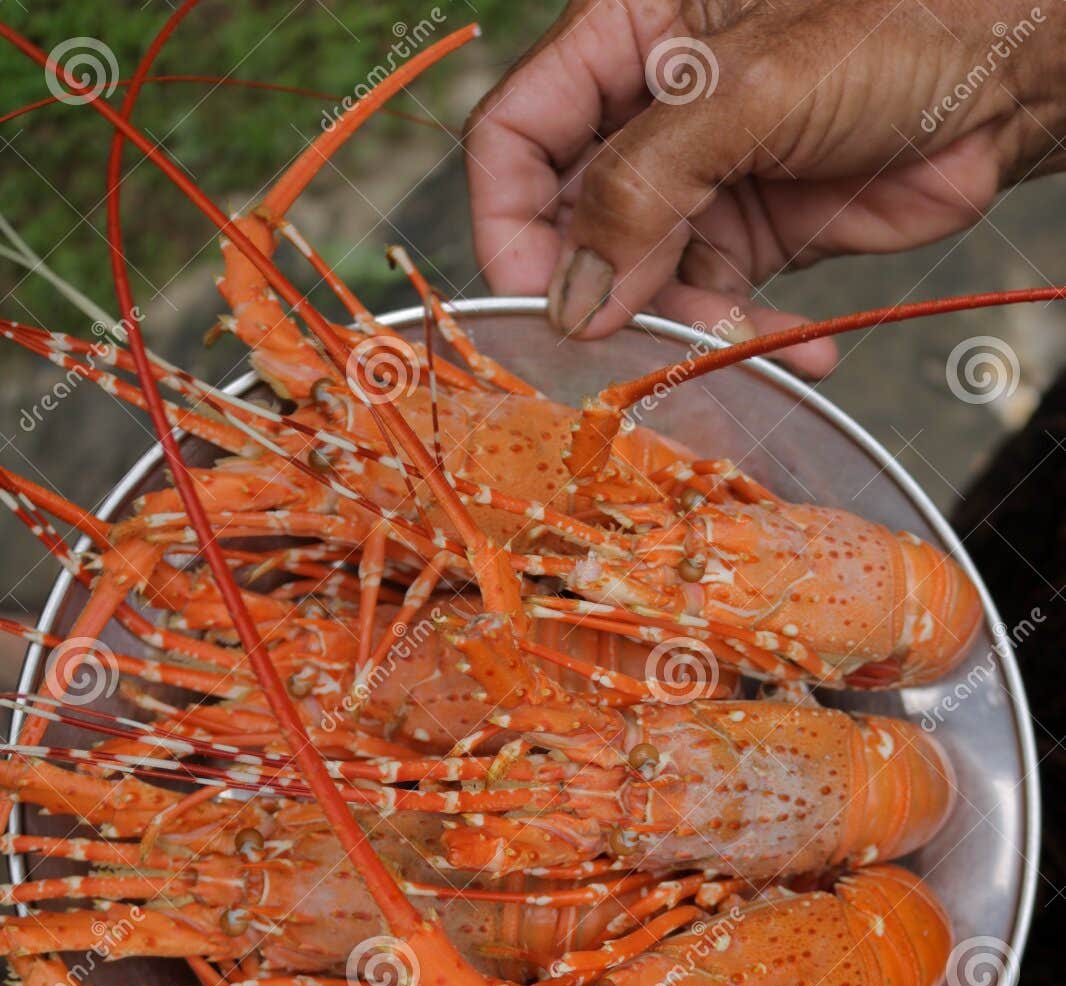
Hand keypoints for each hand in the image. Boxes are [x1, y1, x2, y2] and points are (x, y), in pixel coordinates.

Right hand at [465, 0, 1065, 370]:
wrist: (1012, 70)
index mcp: (624, 40)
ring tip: (739, 343)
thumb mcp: (751, 91)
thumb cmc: (896, 19)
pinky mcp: (750, 235)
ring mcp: (697, 180)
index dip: (511, 227)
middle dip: (607, 295)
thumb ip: (644, 186)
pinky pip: (713, 305)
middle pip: (571, 225)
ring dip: (685, 329)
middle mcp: (645, 115)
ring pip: (642, 282)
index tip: (540, 305)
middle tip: (641, 345)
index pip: (517, 140)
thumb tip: (572, 295)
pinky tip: (798, 347)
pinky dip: (745, 337)